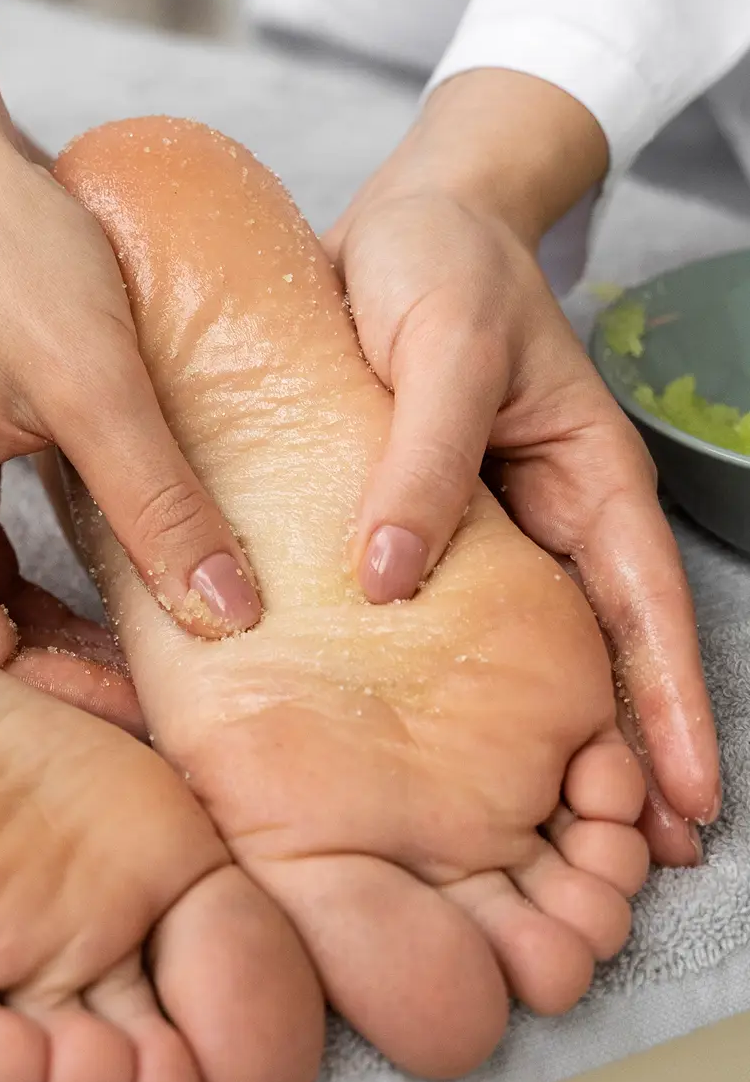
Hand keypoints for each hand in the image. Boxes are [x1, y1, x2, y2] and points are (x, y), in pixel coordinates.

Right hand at [0, 0, 259, 676]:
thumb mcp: (95, 382)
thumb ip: (159, 504)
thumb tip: (228, 616)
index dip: (74, 707)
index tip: (170, 725)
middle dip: (70, 689)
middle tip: (173, 715)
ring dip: (63, 640)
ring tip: (159, 668)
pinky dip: (49, 587)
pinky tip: (122, 591)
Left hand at [329, 70, 719, 862]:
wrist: (396, 217)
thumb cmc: (439, 263)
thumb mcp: (443, 348)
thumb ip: (424, 459)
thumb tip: (391, 582)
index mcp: (586, 479)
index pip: (643, 614)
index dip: (668, 710)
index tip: (690, 803)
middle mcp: (543, 514)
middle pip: (592, 653)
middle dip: (614, 753)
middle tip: (616, 864)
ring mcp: (483, 520)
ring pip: (516, 645)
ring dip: (529, 730)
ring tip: (522, 826)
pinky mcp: (415, 514)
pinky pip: (436, 605)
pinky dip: (437, 671)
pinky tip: (402, 727)